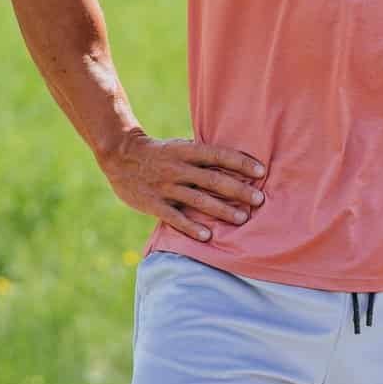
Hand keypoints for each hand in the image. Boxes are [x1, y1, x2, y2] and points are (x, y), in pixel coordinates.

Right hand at [99, 132, 266, 242]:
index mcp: (186, 150)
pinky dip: (190, 227)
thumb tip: (234, 163)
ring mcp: (165, 187)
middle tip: (259, 199)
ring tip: (242, 219)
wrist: (120, 156)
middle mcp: (178, 168)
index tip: (261, 171)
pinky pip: (174, 217)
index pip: (218, 155)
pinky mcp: (153, 203)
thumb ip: (201, 157)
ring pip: (197, 199)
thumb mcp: (179, 147)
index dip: (240, 162)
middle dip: (238, 189)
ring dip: (221, 210)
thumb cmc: (158, 153)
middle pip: (213, 179)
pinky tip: (206, 236)